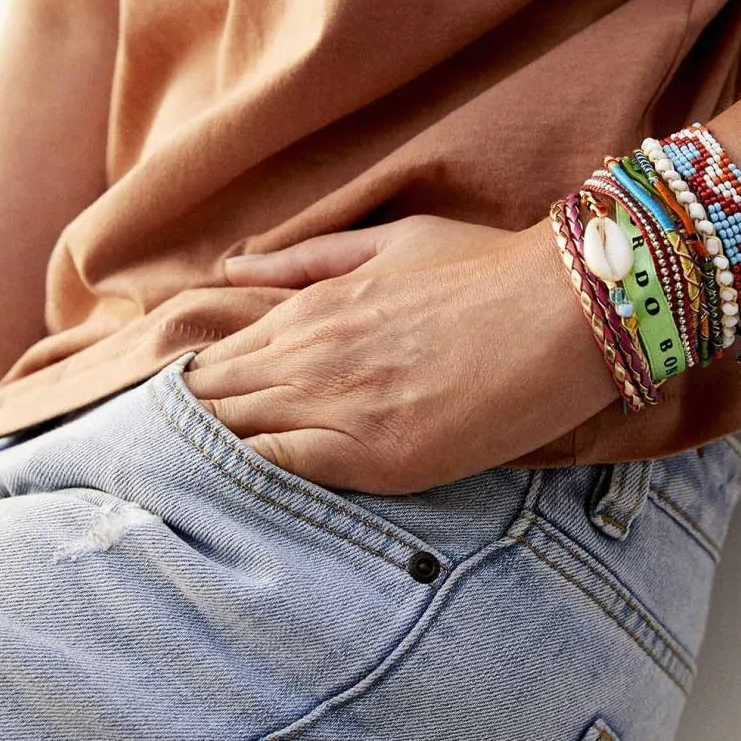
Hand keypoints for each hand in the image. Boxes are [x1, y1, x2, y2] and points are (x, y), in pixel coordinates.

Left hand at [185, 213, 616, 491]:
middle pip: (209, 405)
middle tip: (171, 466)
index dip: (191, 395)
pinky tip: (235, 498)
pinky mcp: (377, 457)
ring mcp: (341, 408)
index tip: (185, 419)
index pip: (211, 363)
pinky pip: (281, 472)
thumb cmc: (490, 271)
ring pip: (232, 440)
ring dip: (207, 461)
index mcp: (311, 310)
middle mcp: (312, 357)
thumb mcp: (393, 243)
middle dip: (185, 432)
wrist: (569, 307)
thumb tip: (231, 272)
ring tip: (190, 489)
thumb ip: (305, 261)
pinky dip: (251, 482)